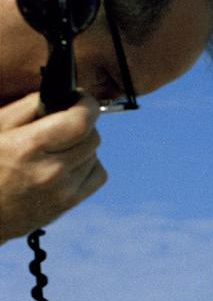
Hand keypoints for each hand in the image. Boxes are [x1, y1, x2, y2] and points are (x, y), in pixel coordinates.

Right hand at [0, 94, 104, 244]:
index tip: (82, 98)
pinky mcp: (69, 204)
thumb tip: (61, 96)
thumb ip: (27, 108)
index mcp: (28, 147)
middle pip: (93, 138)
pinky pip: (97, 175)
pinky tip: (68, 163)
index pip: (81, 122)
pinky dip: (88, 164)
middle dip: (83, 123)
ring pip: (95, 155)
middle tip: (65, 121)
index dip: (87, 105)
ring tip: (60, 145)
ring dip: (83, 145)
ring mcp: (63, 191)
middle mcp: (51, 171)